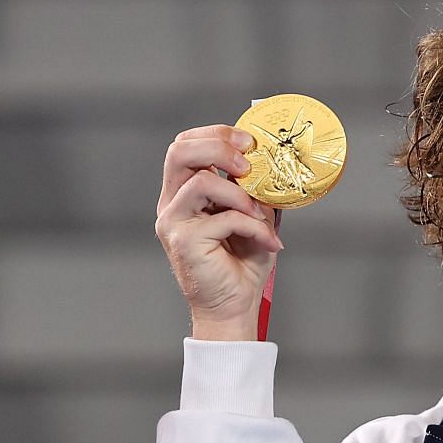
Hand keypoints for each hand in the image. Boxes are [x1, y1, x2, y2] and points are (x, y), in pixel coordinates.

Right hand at [156, 125, 284, 339]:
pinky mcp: (184, 242)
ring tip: (258, 214)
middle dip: (218, 146)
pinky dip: (252, 226)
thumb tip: (271, 161)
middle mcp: (172, 204)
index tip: (249, 142)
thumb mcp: (251, 217)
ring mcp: (174, 222)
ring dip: (239, 194)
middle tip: (247, 163)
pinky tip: (266, 241)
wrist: (233, 308)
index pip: (185, 145)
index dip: (216, 134)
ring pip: (200, 181)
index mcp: (183, 194)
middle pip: (179, 151)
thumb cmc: (240, 266)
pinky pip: (222, 218)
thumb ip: (252, 190)